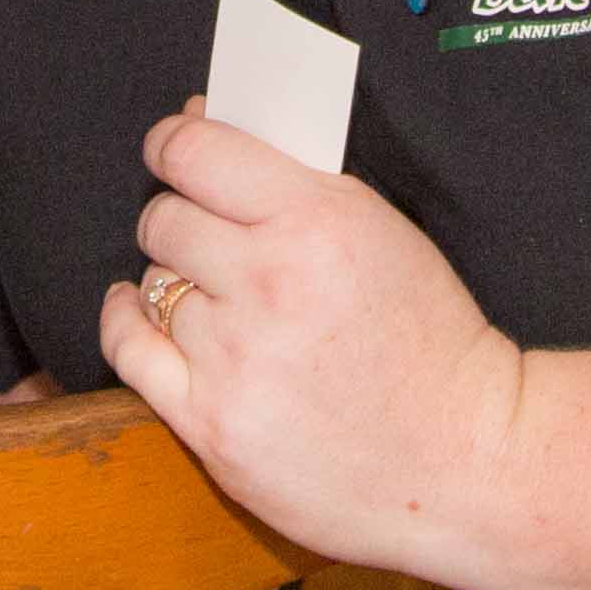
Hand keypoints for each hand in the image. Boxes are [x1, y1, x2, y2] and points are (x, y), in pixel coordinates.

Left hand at [98, 106, 519, 577]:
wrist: (463, 461)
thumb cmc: (430, 340)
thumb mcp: (383, 230)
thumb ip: (298, 183)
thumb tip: (205, 128)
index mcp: (317, 220)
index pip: (194, 152)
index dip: (172, 141)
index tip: (170, 145)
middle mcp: (268, 282)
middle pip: (164, 218)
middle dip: (180, 216)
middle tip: (203, 231)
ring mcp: (234, 358)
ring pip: (154, 283)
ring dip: (175, 281)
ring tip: (209, 292)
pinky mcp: (211, 424)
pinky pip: (129, 351)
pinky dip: (127, 323)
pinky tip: (142, 312)